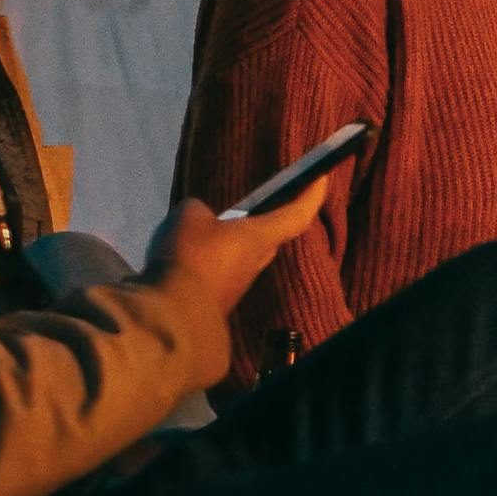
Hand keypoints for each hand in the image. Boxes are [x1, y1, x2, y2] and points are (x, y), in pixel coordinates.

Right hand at [145, 182, 326, 320]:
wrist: (175, 316)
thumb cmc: (192, 256)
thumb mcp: (190, 216)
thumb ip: (200, 210)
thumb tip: (201, 217)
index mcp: (260, 237)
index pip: (297, 215)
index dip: (312, 196)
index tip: (321, 180)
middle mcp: (257, 261)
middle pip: (267, 235)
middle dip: (259, 219)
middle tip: (246, 204)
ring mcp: (238, 284)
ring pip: (239, 254)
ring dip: (225, 241)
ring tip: (196, 228)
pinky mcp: (219, 299)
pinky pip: (217, 272)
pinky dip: (206, 260)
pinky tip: (182, 255)